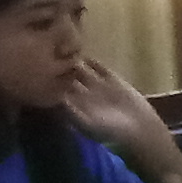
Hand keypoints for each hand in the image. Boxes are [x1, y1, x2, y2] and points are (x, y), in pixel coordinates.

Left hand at [58, 58, 174, 165]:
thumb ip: (70, 111)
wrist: (138, 128)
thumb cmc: (110, 130)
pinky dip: (92, 62)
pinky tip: (86, 55)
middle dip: (58, 69)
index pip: (56, 91)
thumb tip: (54, 96)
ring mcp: (98, 87)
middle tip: (50, 57)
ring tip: (66, 52)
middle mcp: (83, 96)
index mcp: (74, 107)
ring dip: (74, 63)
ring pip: (81, 71)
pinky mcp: (113, 80)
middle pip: (66, 79)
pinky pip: (99, 68)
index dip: (49, 82)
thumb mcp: (85, 123)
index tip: (42, 72)